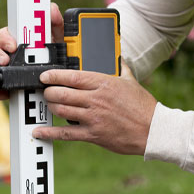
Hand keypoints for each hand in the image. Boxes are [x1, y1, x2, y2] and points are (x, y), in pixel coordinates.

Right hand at [0, 3, 64, 100]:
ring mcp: (10, 69)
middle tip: (6, 60)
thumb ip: (56, 22)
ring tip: (3, 74)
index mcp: (21, 39)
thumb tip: (51, 9)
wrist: (66, 79)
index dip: (5, 38)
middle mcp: (12, 53)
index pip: (6, 34)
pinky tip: (1, 93)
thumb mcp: (61, 38)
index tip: (13, 46)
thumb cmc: (60, 54)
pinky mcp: (10, 86)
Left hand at [32, 68, 155, 155]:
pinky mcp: (93, 135)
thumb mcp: (131, 82)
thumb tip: (117, 57)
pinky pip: (66, 134)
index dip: (54, 75)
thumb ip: (121, 68)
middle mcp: (96, 99)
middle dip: (49, 92)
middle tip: (46, 91)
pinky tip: (39, 132)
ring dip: (51, 106)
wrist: (154, 130)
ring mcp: (93, 118)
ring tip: (49, 104)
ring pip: (61, 110)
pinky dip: (50, 133)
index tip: (45, 76)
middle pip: (62, 93)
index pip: (72, 76)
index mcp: (104, 83)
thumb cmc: (144, 107)